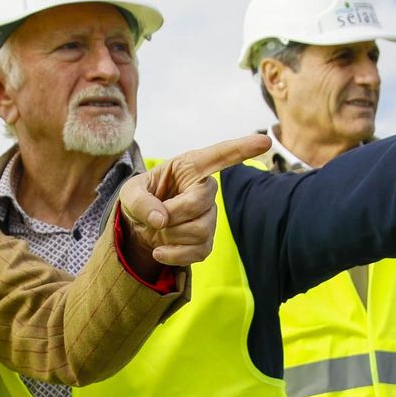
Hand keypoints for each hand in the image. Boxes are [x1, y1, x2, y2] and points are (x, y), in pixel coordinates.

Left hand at [117, 134, 271, 268]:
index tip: (265, 141)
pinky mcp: (207, 240)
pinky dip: (175, 255)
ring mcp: (210, 216)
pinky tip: (160, 251)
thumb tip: (162, 219)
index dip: (242, 148)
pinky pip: (199, 251)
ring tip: (158, 232)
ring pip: (200, 229)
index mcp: (189, 167)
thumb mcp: (129, 194)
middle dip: (171, 214)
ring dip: (171, 236)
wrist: (139, 230)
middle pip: (199, 202)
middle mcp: (205, 189)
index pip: (220, 155)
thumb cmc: (139, 201)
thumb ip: (140, 202)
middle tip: (155, 219)